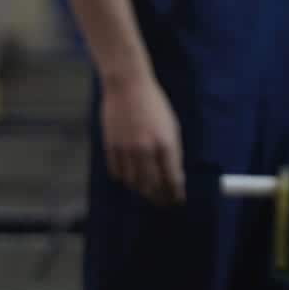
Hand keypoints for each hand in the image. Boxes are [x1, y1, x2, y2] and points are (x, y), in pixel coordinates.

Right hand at [99, 74, 184, 204]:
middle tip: (163, 203)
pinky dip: (125, 179)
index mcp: (166, 143)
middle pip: (152, 185)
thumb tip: (173, 174)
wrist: (128, 86)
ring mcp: (126, 150)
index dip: (175, 193)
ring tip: (148, 193)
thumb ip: (172, 151)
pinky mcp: (110, 147)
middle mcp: (146, 150)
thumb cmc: (154, 104)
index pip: (172, 178)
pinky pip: (117, 172)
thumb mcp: (172, 126)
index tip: (177, 200)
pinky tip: (130, 180)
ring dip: (142, 191)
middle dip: (159, 197)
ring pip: (133, 182)